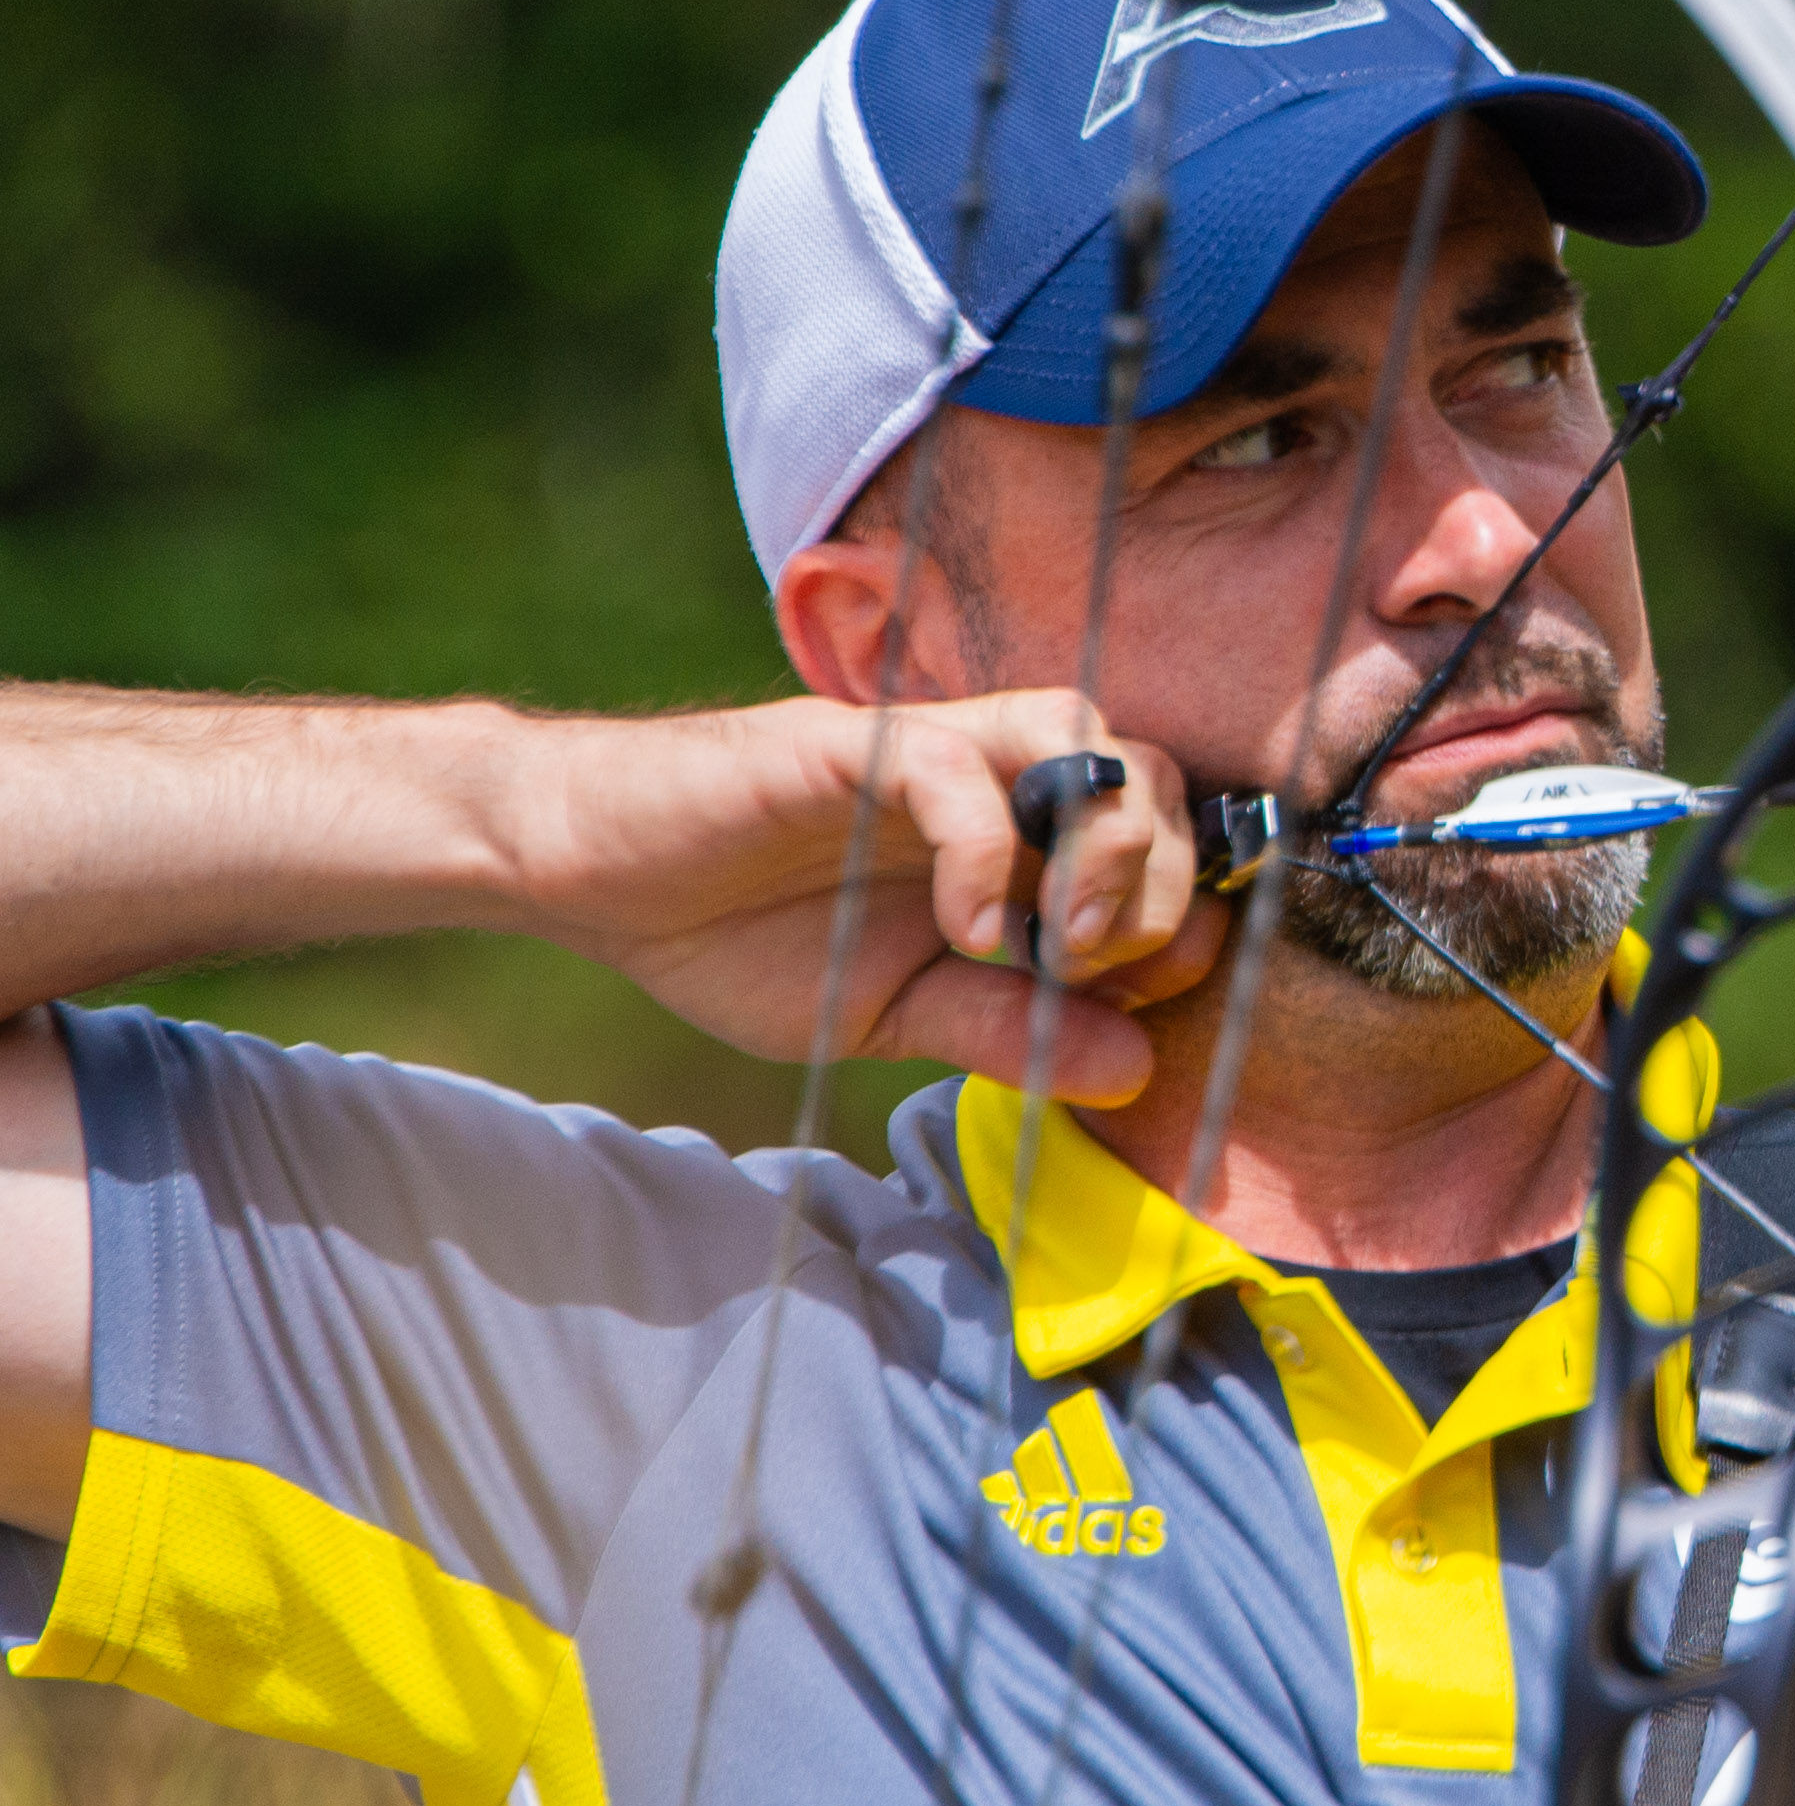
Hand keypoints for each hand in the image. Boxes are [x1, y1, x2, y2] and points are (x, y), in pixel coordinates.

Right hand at [519, 696, 1223, 1102]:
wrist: (596, 881)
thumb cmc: (747, 936)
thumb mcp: (897, 1013)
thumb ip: (1011, 1030)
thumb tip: (1137, 1070)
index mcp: (1016, 836)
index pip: (1163, 836)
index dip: (1186, 915)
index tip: (1149, 1000)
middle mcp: (990, 776)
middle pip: (1151, 779)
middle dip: (1160, 886)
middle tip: (1101, 975)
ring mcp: (923, 751)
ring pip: (1080, 736)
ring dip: (1103, 844)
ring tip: (1063, 946)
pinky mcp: (846, 748)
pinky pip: (951, 766)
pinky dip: (985, 849)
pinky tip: (964, 929)